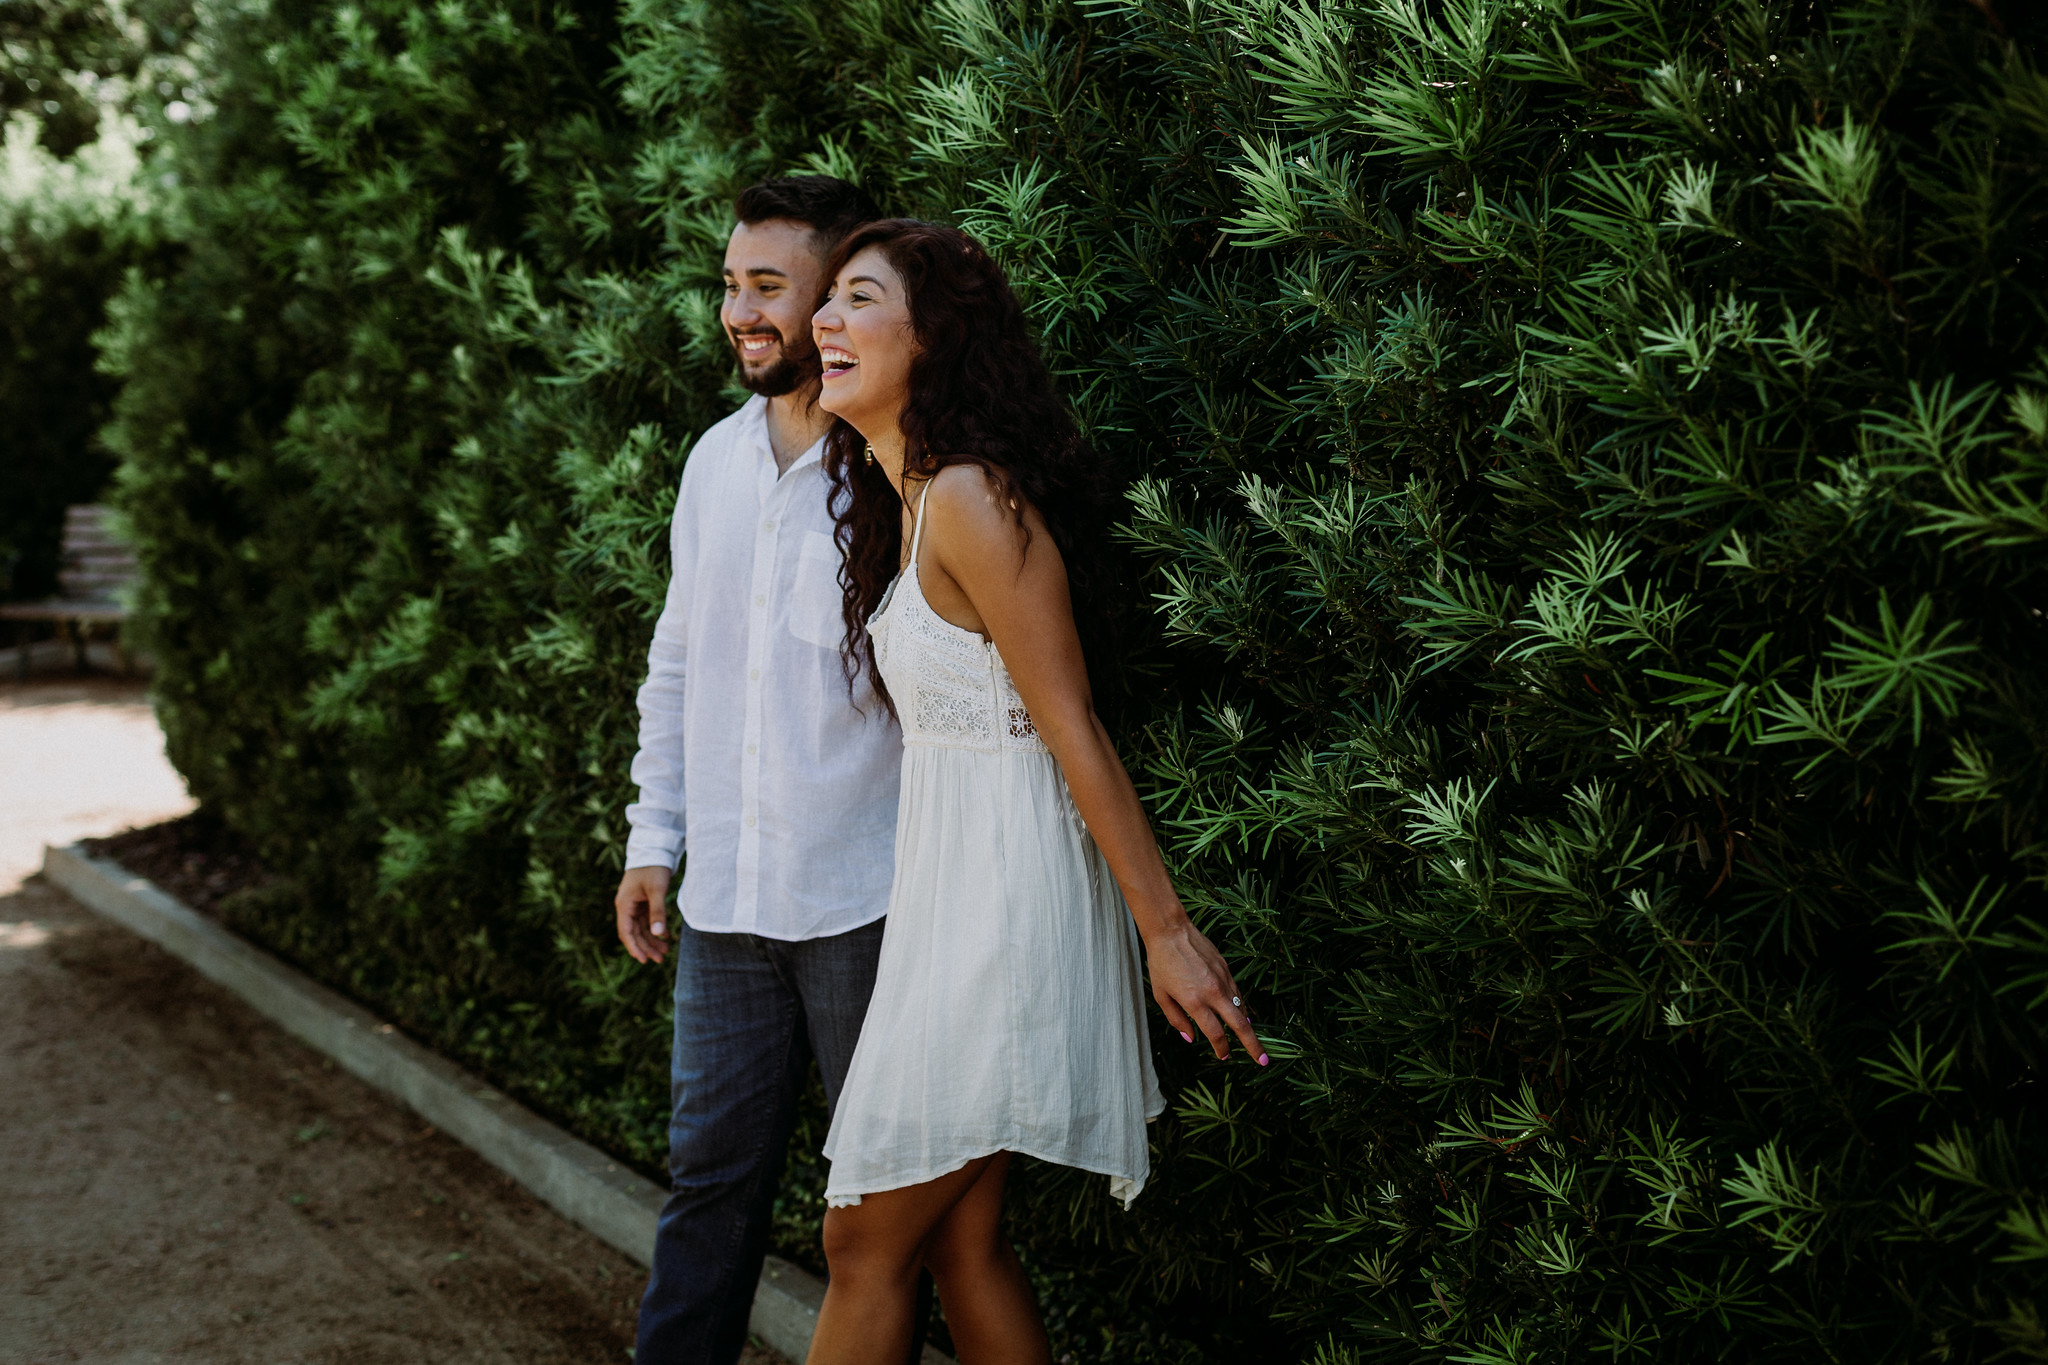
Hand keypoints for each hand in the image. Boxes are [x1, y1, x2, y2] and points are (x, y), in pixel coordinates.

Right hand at [615, 865, 672, 963]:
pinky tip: (666, 937)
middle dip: (646, 947)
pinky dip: (655, 929)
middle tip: (661, 959)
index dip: (634, 947)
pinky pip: (647, 921)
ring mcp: (634, 905)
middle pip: (634, 933)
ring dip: (652, 940)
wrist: (654, 849)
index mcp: (624, 905)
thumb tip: (658, 934)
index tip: (644, 960)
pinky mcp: (643, 902)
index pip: (626, 932)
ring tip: (665, 952)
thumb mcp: (657, 890)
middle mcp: (627, 907)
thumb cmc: (653, 867)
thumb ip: (657, 912)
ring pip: (642, 928)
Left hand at [1144, 920, 1265, 1063]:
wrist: (1170, 931)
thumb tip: (1191, 1038)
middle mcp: (1213, 993)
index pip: (1216, 1034)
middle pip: (1240, 1025)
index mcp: (1195, 1002)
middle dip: (1253, 1045)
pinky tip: (1240, 1012)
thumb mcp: (1161, 996)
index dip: (1222, 1049)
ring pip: (1241, 1008)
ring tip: (1250, 1036)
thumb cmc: (1161, 964)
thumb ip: (1176, 1020)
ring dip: (1247, 1025)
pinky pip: (1237, 992)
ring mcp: (1222, 979)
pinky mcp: (1226, 968)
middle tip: (1263, 1061)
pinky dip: (1240, 1005)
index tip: (1224, 1056)